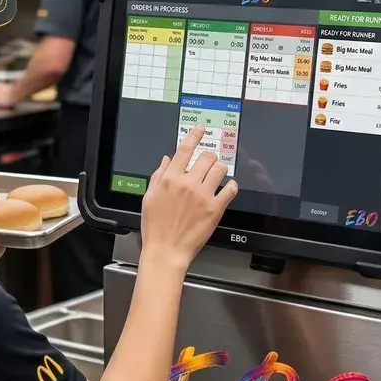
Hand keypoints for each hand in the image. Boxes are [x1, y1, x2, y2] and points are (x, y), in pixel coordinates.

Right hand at [139, 126, 236, 273]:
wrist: (166, 250)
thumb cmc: (155, 227)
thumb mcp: (149, 198)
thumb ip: (158, 176)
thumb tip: (166, 160)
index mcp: (169, 179)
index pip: (185, 150)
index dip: (194, 135)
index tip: (201, 129)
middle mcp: (187, 183)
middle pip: (207, 157)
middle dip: (209, 157)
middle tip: (209, 163)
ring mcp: (202, 196)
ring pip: (220, 169)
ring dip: (220, 169)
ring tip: (218, 175)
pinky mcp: (215, 209)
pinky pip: (231, 189)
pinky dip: (231, 186)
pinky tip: (228, 188)